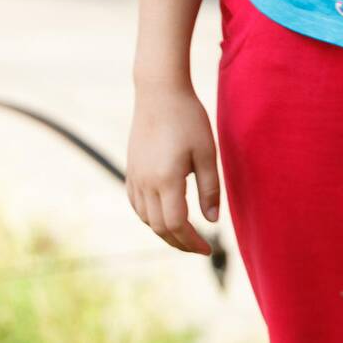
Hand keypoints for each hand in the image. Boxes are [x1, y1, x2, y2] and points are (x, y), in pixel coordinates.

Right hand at [126, 87, 218, 254]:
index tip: (208, 249)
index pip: (177, 224)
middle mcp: (146, 183)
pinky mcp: (131, 172)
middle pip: (160, 228)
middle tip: (199, 248)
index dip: (192, 242)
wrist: (158, 93)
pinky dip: (151, 219)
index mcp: (167, 180)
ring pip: (147, 220)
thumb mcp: (207, 153)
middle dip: (180, 243)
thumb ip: (210, 189)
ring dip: (165, 233)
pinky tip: (164, 218)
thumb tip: (212, 221)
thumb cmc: (188, 119)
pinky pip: (138, 206)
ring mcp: (135, 178)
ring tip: (184, 235)